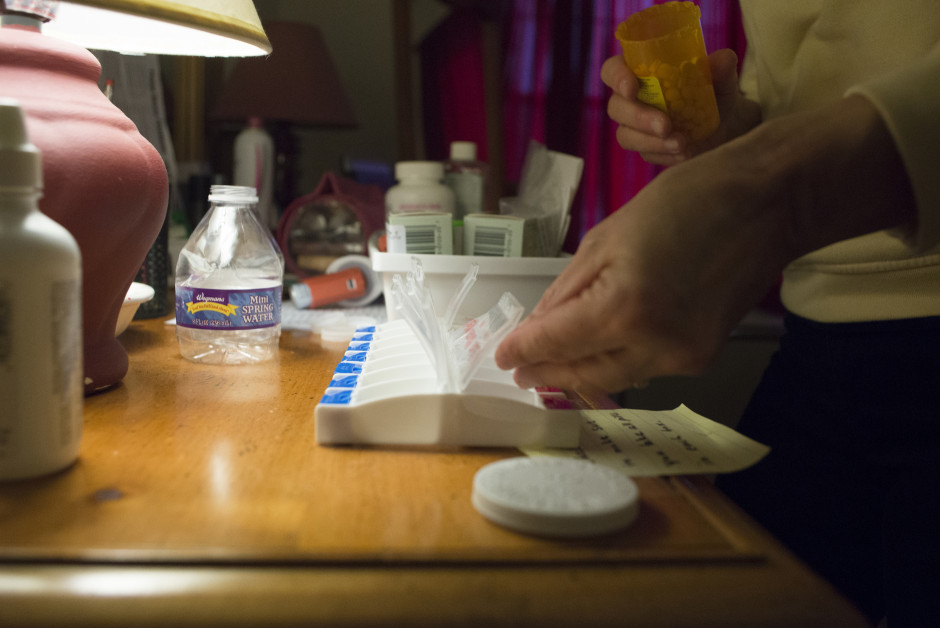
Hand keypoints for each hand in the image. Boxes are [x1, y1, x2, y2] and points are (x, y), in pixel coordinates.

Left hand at [495, 93, 914, 394]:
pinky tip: (597, 354)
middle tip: (520, 371)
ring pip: (615, 378)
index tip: (501, 357)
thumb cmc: (684, 202)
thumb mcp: (608, 236)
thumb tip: (539, 326)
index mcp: (623, 308)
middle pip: (583, 373)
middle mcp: (652, 345)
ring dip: (580, 373)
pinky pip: (644, 369)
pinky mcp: (702, 357)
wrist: (768, 203)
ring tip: (551, 367)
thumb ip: (568, 290)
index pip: (556, 343)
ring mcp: (681, 357)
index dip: (523, 351)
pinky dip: (616, 364)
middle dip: (547, 372)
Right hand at [601, 49, 759, 164]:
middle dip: (638, 117)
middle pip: (617, 108)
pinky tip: (685, 154)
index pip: (612, 70)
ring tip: (681, 144)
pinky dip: (665, 155)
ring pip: (626, 136)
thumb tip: (720, 60)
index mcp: (640, 72)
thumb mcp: (724, 78)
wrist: (728, 124)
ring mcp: (636, 128)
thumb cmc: (717, 92)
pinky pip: (646, 155)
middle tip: (665, 125)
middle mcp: (632, 100)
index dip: (616, 77)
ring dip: (651, 142)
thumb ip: (722, 67)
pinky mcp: (647, 149)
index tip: (632, 87)